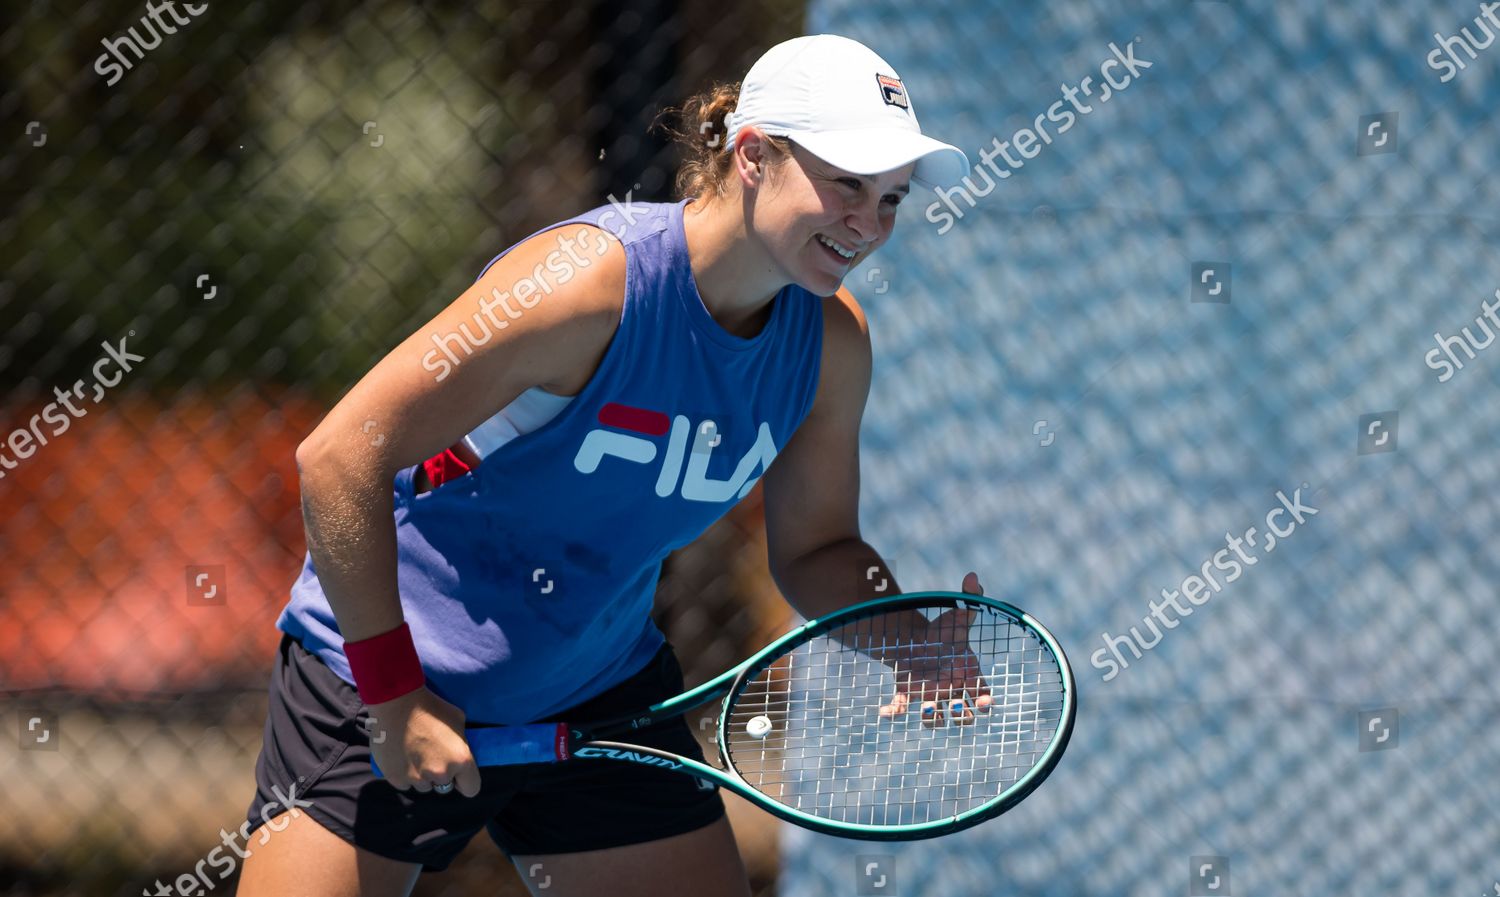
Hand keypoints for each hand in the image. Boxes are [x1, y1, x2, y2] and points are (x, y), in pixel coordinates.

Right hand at [365, 686, 481, 795]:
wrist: (396, 702)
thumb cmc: (431, 707)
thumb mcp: (458, 720)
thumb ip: (461, 743)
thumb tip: (459, 753)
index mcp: (461, 760)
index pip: (471, 788)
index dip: (465, 781)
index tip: (459, 775)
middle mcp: (440, 774)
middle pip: (444, 787)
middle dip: (441, 776)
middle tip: (432, 757)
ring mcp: (416, 778)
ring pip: (423, 786)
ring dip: (422, 776)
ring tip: (415, 755)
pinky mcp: (395, 778)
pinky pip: (404, 784)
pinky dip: (404, 775)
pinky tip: (401, 757)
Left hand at [877, 572, 991, 725]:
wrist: (915, 637)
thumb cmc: (943, 631)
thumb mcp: (958, 613)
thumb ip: (969, 597)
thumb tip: (972, 576)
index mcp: (968, 676)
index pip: (983, 696)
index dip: (985, 704)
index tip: (985, 703)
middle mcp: (951, 690)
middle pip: (962, 715)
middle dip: (961, 715)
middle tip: (954, 706)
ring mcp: (929, 694)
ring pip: (934, 718)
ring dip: (932, 718)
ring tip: (925, 708)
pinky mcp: (907, 692)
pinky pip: (900, 708)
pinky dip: (893, 712)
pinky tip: (884, 710)